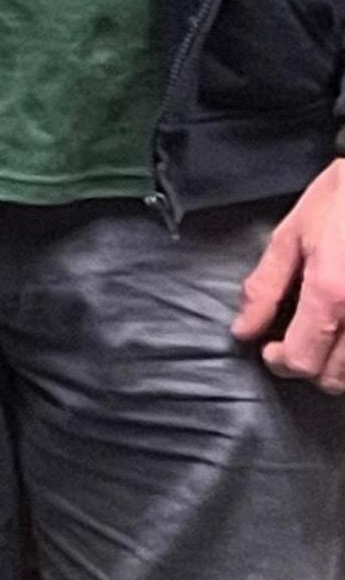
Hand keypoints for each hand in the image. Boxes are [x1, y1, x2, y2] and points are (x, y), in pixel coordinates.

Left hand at [234, 158, 344, 392]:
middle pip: (333, 378)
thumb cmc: (341, 202)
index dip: (279, 361)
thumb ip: (265, 288)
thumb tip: (244, 328)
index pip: (302, 361)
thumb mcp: (291, 236)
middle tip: (293, 340)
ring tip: (321, 333)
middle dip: (307, 366)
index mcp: (331, 294)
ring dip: (336, 363)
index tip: (270, 347)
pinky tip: (343, 327)